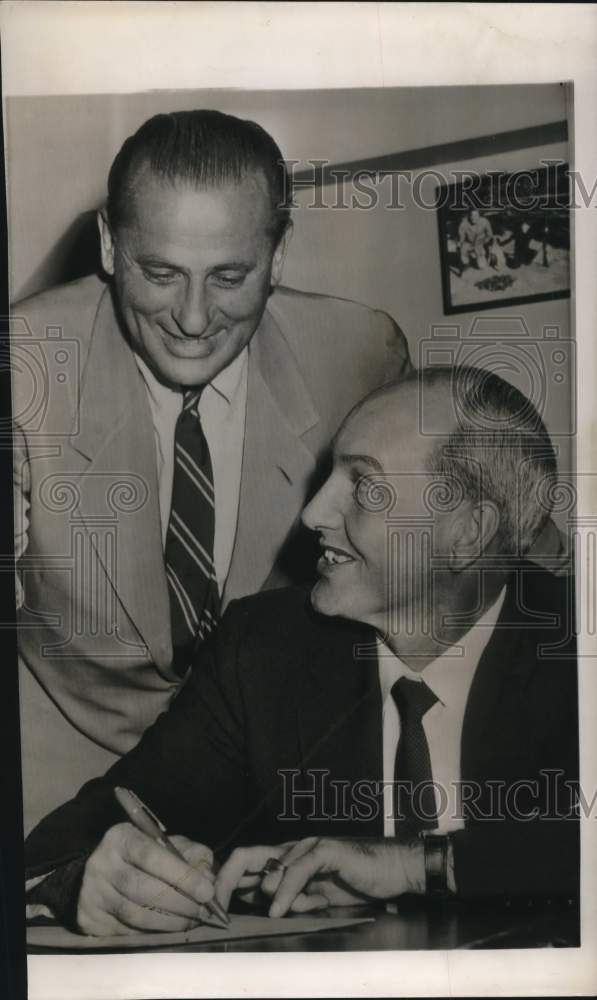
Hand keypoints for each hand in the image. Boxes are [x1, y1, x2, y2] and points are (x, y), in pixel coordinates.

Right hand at [77, 823, 215, 935]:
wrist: (103, 873)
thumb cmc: (144, 856)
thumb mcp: (168, 845)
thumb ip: (192, 856)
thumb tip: (209, 881)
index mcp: (122, 838)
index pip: (151, 856)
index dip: (182, 875)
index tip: (207, 892)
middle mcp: (101, 864)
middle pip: (143, 888)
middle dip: (179, 903)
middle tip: (203, 912)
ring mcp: (93, 893)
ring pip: (135, 914)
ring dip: (169, 922)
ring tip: (190, 922)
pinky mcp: (90, 919)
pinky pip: (126, 932)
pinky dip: (152, 932)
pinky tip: (168, 929)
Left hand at [215, 837, 423, 917]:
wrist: (394, 870)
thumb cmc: (358, 883)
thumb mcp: (319, 899)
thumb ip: (294, 899)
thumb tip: (266, 908)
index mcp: (288, 860)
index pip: (248, 865)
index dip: (227, 883)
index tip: (215, 909)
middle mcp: (293, 849)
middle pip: (247, 856)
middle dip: (225, 880)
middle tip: (215, 907)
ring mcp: (309, 847)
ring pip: (271, 867)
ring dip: (263, 895)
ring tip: (262, 914)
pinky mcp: (326, 851)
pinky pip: (299, 870)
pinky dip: (286, 891)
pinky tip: (279, 909)